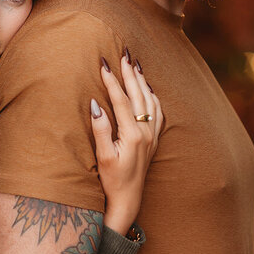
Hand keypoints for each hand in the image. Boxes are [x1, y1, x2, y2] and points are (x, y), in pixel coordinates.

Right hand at [90, 49, 163, 234]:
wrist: (128, 199)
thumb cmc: (112, 180)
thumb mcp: (102, 157)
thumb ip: (100, 130)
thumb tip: (96, 105)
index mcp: (132, 135)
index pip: (121, 100)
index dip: (112, 81)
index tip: (103, 63)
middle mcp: (146, 133)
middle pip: (139, 95)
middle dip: (130, 73)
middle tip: (123, 53)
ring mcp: (152, 136)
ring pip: (150, 100)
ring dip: (142, 81)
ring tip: (134, 64)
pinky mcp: (154, 140)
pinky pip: (158, 111)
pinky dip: (152, 96)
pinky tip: (147, 88)